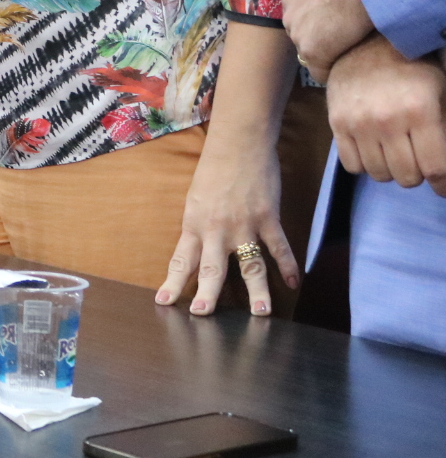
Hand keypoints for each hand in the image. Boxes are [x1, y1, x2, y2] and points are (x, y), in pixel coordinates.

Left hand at [155, 137, 296, 316]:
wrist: (238, 144)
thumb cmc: (214, 170)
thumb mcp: (196, 200)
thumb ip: (199, 228)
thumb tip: (199, 251)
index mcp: (194, 224)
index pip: (181, 260)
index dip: (173, 282)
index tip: (164, 302)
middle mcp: (216, 229)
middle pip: (211, 268)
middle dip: (207, 293)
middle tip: (202, 314)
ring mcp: (244, 225)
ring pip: (250, 265)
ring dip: (257, 291)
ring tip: (260, 314)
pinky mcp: (268, 218)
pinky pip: (279, 247)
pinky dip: (288, 266)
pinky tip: (292, 283)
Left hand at [283, 0, 373, 79]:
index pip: (300, 15)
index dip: (319, 20)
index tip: (336, 22)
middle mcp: (289, 15)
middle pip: (302, 34)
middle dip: (320, 37)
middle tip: (346, 38)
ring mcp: (298, 34)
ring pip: (310, 52)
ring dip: (327, 55)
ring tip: (349, 54)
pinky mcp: (312, 51)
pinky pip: (319, 70)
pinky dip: (331, 71)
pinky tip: (347, 70)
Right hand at [327, 34, 445, 195]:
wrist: (367, 44)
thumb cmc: (414, 68)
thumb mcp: (441, 93)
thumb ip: (444, 128)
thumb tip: (444, 165)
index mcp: (421, 112)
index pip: (435, 168)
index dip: (443, 185)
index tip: (442, 187)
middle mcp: (388, 121)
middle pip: (407, 177)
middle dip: (418, 175)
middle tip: (418, 162)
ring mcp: (359, 123)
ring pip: (380, 174)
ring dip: (391, 171)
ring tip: (395, 154)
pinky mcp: (337, 123)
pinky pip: (352, 165)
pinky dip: (366, 165)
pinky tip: (373, 151)